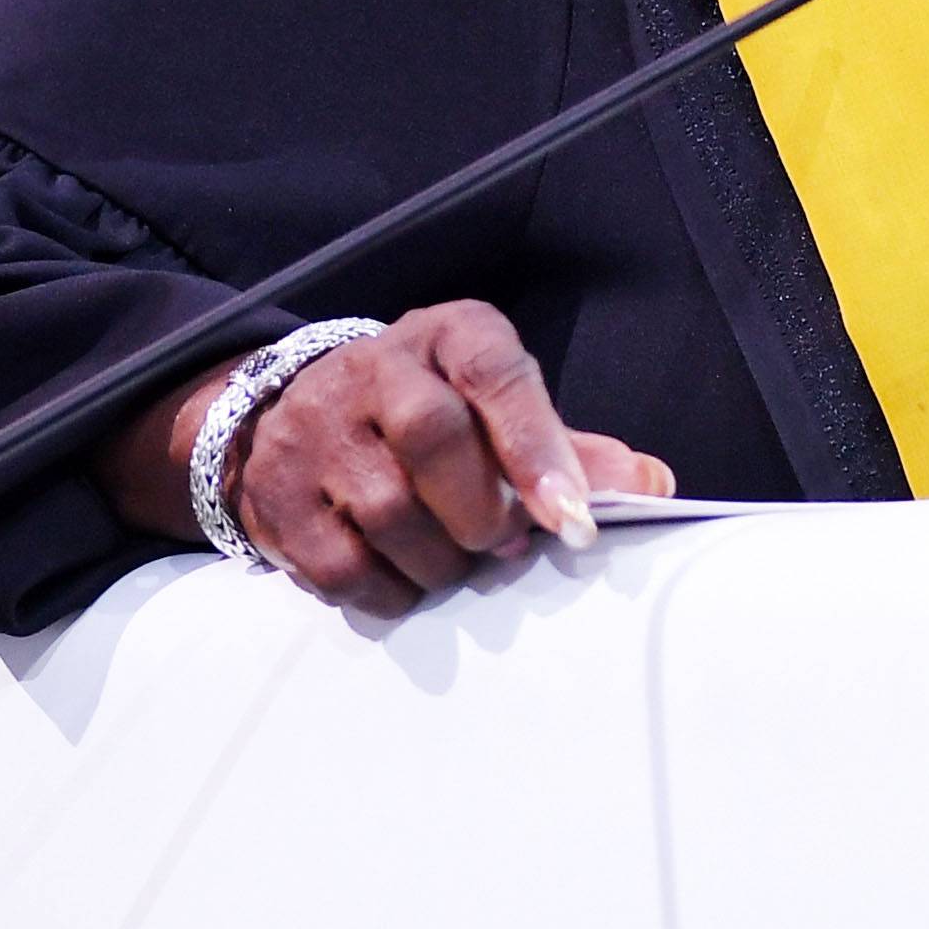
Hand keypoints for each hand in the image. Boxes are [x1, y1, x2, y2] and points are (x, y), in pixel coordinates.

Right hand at [104, 301, 672, 609]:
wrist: (300, 412)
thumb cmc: (432, 416)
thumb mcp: (497, 409)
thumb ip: (569, 448)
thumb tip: (653, 484)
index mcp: (447, 336)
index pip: (495, 372)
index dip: (538, 447)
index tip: (575, 520)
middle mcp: (373, 368)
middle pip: (430, 433)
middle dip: (481, 510)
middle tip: (503, 545)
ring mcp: (314, 429)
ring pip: (387, 508)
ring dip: (440, 561)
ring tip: (455, 564)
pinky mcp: (274, 493)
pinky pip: (340, 564)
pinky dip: (388, 592)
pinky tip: (406, 582)